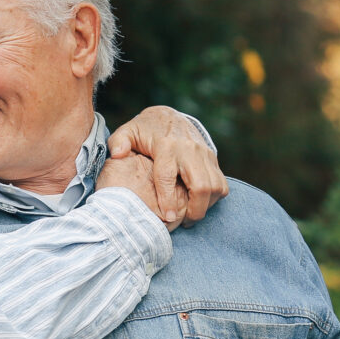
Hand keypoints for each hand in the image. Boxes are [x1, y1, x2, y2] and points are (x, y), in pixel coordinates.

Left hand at [106, 107, 228, 227]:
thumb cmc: (144, 130)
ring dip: (206, 206)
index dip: (168, 200)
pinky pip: (222, 183)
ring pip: (216, 186)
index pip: (168, 177)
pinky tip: (200, 203)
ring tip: (191, 216)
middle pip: (201, 185)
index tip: (168, 218)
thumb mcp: (127, 132)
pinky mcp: (213, 157)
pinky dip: (214, 197)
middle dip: (196, 209)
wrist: (168, 116)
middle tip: (185, 222)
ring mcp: (204, 153)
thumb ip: (119, 142)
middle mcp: (188, 149)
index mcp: (165, 146)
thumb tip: (117, 155)